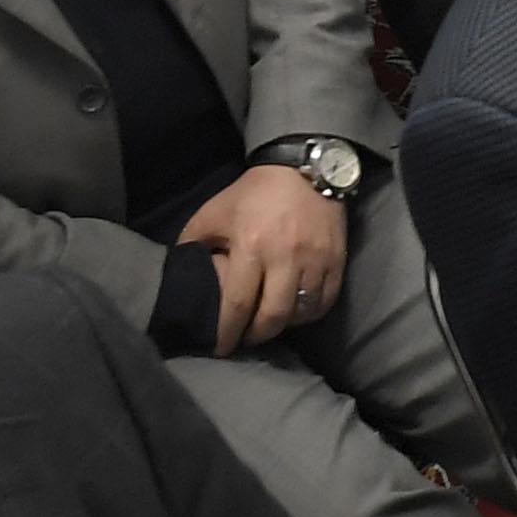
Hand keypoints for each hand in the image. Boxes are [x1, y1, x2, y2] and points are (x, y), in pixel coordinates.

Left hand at [177, 166, 350, 352]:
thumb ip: (194, 242)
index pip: (238, 303)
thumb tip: (180, 272)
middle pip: (273, 316)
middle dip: (256, 336)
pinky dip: (309, 314)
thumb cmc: (254, 194)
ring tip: (270, 324)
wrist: (304, 167)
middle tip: (246, 339)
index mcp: (250, 245)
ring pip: (301, 313)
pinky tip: (296, 312)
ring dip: (283, 326)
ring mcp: (315, 259)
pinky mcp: (337, 259)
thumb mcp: (215, 211)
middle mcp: (285, 256)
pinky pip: (325, 301)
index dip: (228, 332)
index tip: (220, 348)